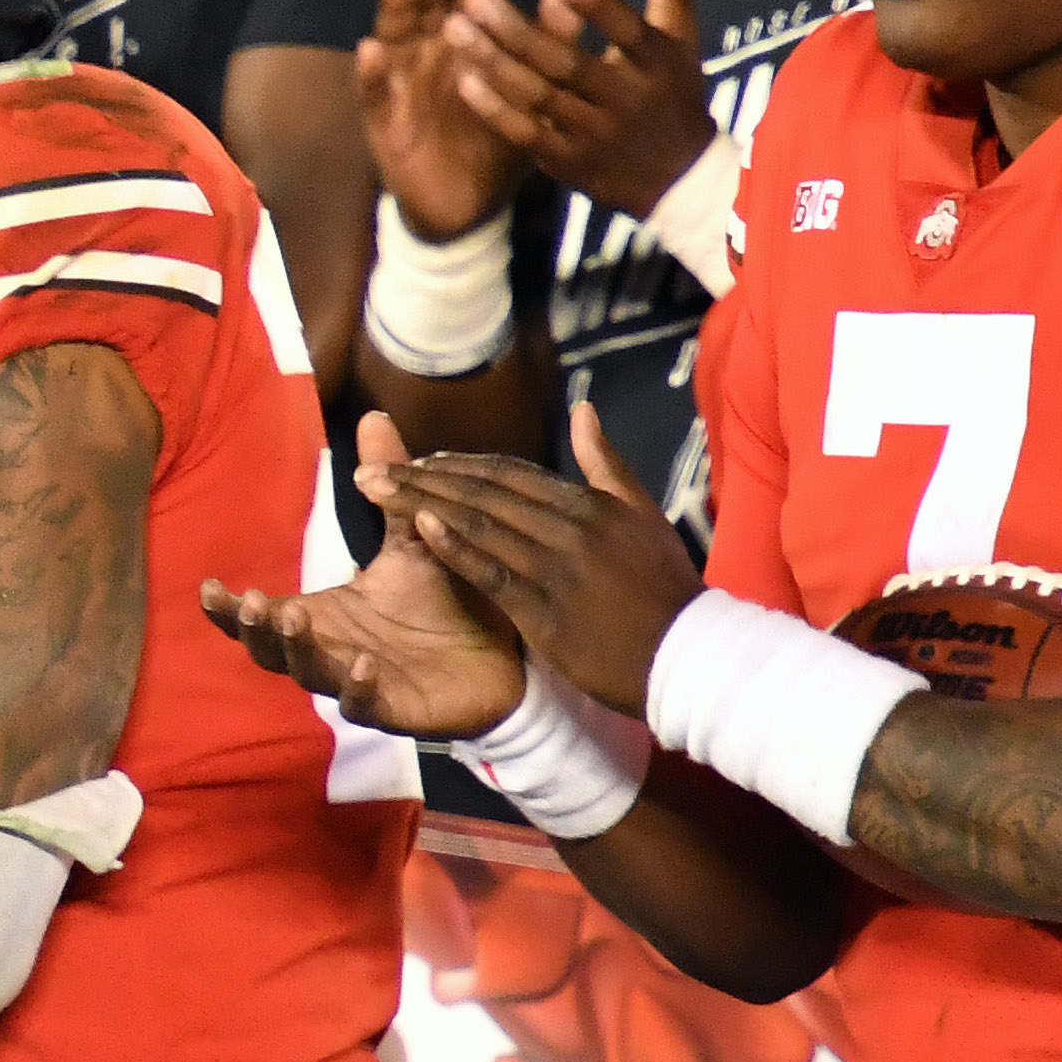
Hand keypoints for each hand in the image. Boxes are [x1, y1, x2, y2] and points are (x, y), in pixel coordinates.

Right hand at [199, 420, 529, 738]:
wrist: (504, 654)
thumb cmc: (447, 600)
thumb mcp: (414, 536)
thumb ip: (391, 486)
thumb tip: (374, 416)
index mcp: (326, 615)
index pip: (262, 617)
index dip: (229, 610)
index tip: (209, 586)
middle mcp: (331, 650)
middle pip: (270, 651)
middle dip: (255, 627)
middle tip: (250, 600)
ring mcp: (358, 682)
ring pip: (307, 675)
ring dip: (296, 649)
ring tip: (296, 617)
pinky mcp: (394, 708)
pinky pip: (363, 704)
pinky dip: (356, 686)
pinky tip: (361, 663)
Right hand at [357, 0, 526, 239]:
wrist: (470, 203)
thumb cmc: (501, 137)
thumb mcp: (533, 86)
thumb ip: (550, 34)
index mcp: (461, 43)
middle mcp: (426, 54)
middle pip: (420, 6)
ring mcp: (400, 84)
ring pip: (392, 36)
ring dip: (394, 3)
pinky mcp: (383, 121)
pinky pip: (373, 95)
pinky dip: (369, 73)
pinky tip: (370, 51)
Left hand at [367, 408, 701, 712]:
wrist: (687, 653)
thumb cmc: (664, 586)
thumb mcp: (642, 514)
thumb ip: (606, 463)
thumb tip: (583, 408)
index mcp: (588, 503)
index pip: (509, 473)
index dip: (460, 464)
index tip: (420, 460)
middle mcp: (568, 527)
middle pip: (482, 492)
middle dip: (423, 477)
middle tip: (373, 471)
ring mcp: (555, 568)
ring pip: (478, 524)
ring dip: (422, 503)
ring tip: (377, 491)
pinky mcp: (545, 611)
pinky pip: (490, 573)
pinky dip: (454, 547)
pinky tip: (419, 528)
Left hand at [443, 0, 719, 223]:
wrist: (675, 180)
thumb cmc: (671, 92)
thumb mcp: (680, 39)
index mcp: (657, 64)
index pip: (629, 33)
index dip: (599, 7)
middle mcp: (625, 101)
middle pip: (567, 64)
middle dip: (518, 32)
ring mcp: (595, 135)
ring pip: (538, 97)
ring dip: (493, 63)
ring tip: (454, 28)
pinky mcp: (568, 162)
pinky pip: (526, 134)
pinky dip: (495, 109)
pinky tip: (463, 79)